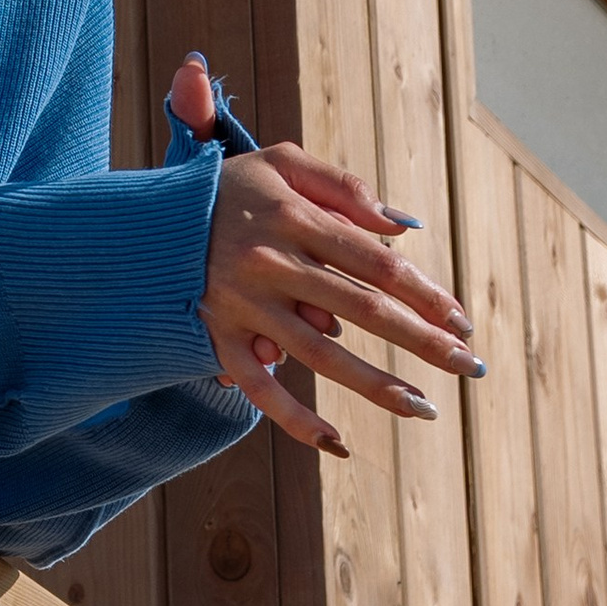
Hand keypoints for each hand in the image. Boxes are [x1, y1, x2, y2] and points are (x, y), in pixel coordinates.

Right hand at [172, 57, 483, 457]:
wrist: (138, 222)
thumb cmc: (225, 190)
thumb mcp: (278, 162)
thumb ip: (341, 185)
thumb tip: (401, 227)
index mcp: (292, 216)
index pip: (374, 259)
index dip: (424, 290)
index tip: (460, 318)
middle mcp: (270, 264)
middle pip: (362, 308)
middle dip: (421, 340)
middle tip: (468, 365)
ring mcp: (242, 306)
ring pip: (321, 354)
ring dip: (376, 385)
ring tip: (424, 407)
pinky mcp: (217, 340)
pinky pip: (260, 388)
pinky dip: (296, 419)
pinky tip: (337, 442)